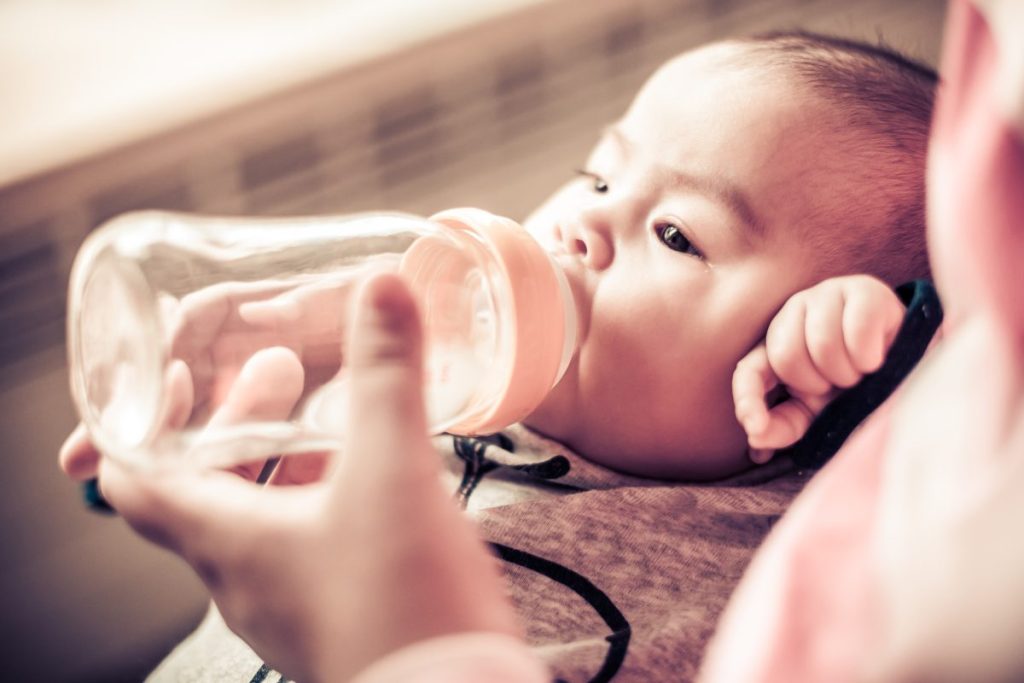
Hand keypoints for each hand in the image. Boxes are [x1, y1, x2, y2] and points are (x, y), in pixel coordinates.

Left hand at [83, 273, 522, 681]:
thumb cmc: (404, 600)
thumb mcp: (394, 470)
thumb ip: (386, 375)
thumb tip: (381, 289)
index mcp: (226, 540)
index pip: (133, 480)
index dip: (137, 422)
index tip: (176, 377)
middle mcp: (242, 578)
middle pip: (205, 489)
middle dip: (238, 423)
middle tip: (281, 375)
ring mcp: (287, 604)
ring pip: (260, 519)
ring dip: (283, 462)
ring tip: (331, 419)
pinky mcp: (333, 617)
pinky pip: (306, 548)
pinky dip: (323, 500)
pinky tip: (374, 477)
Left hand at [732, 275, 904, 462]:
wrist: (908, 366)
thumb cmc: (854, 389)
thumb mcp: (816, 414)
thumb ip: (782, 426)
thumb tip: (755, 436)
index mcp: (775, 345)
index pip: (748, 371)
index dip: (747, 398)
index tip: (755, 426)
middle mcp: (792, 314)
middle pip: (785, 355)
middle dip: (816, 382)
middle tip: (838, 384)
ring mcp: (825, 295)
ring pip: (822, 342)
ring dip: (847, 371)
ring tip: (859, 371)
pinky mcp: (862, 289)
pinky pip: (857, 329)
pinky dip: (869, 356)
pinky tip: (876, 357)